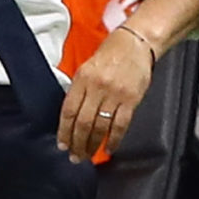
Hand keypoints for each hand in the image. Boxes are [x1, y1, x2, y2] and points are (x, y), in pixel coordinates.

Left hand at [58, 27, 154, 161]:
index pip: (69, 111)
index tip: (62, 144)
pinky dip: (113, 140)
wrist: (136, 43)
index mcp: (83, 78)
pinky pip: (120, 125)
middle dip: (77, 143)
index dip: (64, 131)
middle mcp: (97, 87)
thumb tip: (71, 117)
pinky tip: (108, 148)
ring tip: (88, 155)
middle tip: (75, 156)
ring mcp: (115, 94)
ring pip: (100, 127)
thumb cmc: (111, 53)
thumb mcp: (87, 67)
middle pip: (83, 122)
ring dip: (93, 145)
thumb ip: (79, 90)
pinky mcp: (131, 100)